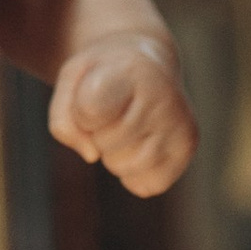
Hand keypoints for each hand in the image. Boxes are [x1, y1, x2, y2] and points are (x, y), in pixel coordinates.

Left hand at [49, 34, 197, 198]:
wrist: (149, 64)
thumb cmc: (104, 75)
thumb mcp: (71, 81)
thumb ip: (63, 120)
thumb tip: (91, 156)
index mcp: (131, 71)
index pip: (90, 111)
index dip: (80, 111)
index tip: (95, 91)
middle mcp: (162, 96)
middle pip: (102, 144)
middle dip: (98, 132)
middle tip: (114, 108)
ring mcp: (179, 123)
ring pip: (123, 168)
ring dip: (114, 153)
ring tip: (127, 123)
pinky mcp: (187, 147)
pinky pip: (146, 185)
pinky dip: (135, 173)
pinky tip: (141, 143)